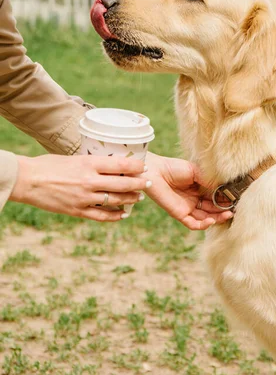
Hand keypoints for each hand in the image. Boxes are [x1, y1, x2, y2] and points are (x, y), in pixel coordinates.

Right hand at [10, 154, 149, 221]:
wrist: (28, 180)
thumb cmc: (49, 165)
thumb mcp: (73, 158)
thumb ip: (91, 163)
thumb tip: (110, 165)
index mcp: (87, 163)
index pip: (119, 164)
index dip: (135, 165)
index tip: (144, 166)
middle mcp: (88, 180)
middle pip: (122, 183)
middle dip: (139, 183)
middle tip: (149, 182)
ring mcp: (84, 197)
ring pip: (115, 199)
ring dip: (130, 199)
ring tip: (139, 197)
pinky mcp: (77, 210)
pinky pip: (101, 215)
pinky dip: (115, 216)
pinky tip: (123, 214)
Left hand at [144, 153, 233, 230]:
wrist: (155, 171)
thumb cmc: (174, 167)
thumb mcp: (196, 172)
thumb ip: (210, 181)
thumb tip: (226, 189)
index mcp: (199, 188)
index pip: (216, 197)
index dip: (226, 199)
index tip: (237, 198)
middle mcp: (195, 199)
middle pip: (213, 209)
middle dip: (224, 210)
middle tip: (235, 209)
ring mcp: (188, 208)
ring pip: (206, 218)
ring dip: (217, 218)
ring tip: (228, 214)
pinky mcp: (180, 214)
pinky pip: (194, 224)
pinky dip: (204, 225)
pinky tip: (212, 220)